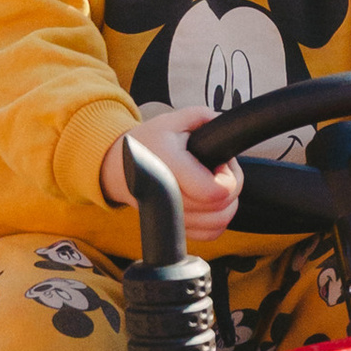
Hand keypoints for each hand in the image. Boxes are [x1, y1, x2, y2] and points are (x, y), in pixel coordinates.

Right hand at [103, 106, 244, 241]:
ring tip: (214, 184)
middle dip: (230, 185)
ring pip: (218, 223)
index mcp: (170, 166)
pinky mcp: (175, 230)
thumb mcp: (172, 120)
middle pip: (221, 207)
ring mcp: (171, 218)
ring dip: (226, 203)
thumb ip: (201, 117)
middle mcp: (168, 197)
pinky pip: (210, 234)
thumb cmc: (148, 143)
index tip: (220, 163)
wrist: (119, 169)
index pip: (213, 190)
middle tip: (218, 169)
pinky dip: (217, 220)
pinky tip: (209, 202)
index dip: (228, 176)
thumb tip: (223, 123)